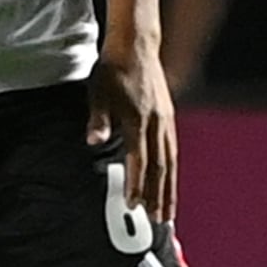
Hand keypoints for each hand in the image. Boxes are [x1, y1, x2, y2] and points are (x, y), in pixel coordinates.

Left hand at [88, 43, 178, 221]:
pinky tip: (170, 180)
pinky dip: (172, 170)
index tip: (134, 206)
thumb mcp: (98, 92)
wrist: (136, 45)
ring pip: (170, 161)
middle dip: (160, 195)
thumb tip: (93, 141)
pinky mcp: (168, 116)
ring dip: (170, 188)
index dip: (137, 184)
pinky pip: (172, 149)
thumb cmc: (112, 70)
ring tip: (169, 210)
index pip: (139, 160)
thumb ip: (98, 119)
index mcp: (138, 120)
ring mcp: (166, 120)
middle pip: (161, 167)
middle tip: (160, 221)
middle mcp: (157, 123)